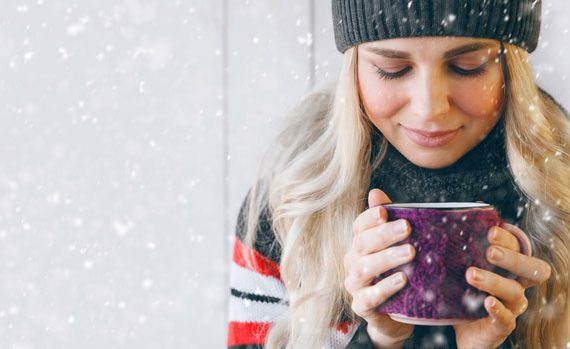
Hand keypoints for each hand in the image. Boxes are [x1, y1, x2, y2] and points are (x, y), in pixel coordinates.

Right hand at [344, 189, 415, 347]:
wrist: (395, 315)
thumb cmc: (395, 274)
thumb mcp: (395, 247)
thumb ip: (387, 221)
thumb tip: (376, 192)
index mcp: (360, 245)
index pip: (359, 226)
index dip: (369, 218)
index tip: (384, 211)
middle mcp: (353, 262)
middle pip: (362, 244)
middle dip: (384, 234)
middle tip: (407, 228)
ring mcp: (355, 284)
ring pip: (364, 268)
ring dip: (387, 259)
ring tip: (410, 253)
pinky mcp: (361, 306)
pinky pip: (369, 296)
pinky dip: (385, 287)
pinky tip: (402, 280)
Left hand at [453, 223, 551, 348]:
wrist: (464, 331)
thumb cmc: (464, 293)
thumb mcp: (460, 271)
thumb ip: (457, 252)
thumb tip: (438, 225)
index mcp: (509, 268)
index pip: (518, 247)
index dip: (508, 239)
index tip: (490, 231)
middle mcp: (517, 285)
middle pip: (532, 269)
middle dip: (512, 258)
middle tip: (490, 252)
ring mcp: (512, 306)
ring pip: (514, 292)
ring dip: (494, 282)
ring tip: (471, 274)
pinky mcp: (503, 325)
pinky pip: (507, 318)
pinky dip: (498, 309)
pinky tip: (487, 302)